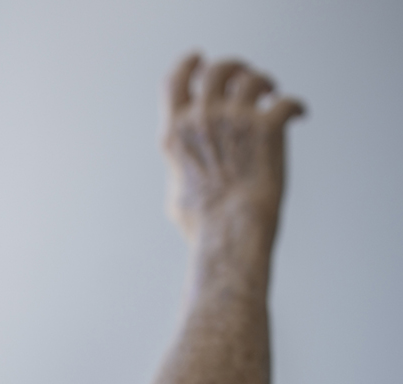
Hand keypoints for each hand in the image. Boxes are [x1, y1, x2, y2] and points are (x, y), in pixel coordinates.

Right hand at [162, 54, 304, 243]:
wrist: (230, 232)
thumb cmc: (203, 224)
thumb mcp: (176, 192)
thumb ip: (183, 169)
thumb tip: (187, 173)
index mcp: (175, 133)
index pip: (175, 81)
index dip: (189, 65)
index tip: (200, 60)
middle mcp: (202, 118)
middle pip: (219, 69)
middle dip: (234, 69)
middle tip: (246, 79)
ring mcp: (234, 119)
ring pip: (254, 78)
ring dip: (264, 82)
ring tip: (271, 94)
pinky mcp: (267, 127)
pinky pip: (287, 102)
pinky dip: (295, 106)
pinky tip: (299, 115)